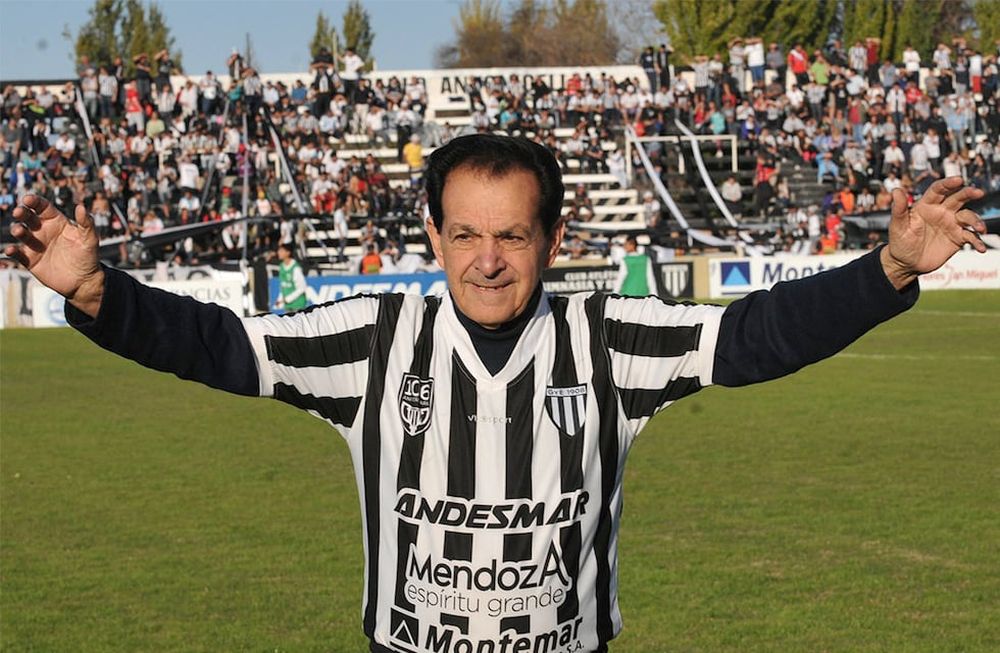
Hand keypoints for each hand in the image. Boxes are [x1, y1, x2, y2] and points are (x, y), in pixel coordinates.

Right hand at [5, 194, 103, 316]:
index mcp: (57, 222)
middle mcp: (43, 230)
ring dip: (17, 230)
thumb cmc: (88, 257)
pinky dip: (12, 251)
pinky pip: (18, 253)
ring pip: (21, 233)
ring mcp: (35, 245)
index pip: (43, 207)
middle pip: (28, 217)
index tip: (28, 199)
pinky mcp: (30, 260)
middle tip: (19, 212)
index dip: (34, 201)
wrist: (83, 281)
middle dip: (22, 212)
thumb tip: (81, 207)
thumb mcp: (90, 239)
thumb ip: (86, 223)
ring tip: (19, 231)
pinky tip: (11, 250)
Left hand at [880, 177, 986, 289]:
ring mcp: (951, 224)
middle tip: (977, 192)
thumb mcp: (898, 226)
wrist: (906, 263)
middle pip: (958, 198)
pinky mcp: (958, 238)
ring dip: (976, 220)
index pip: (938, 190)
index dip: (948, 183)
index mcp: (926, 205)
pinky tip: (980, 247)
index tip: (958, 179)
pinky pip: (971, 236)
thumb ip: (899, 209)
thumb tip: (896, 190)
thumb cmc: (900, 242)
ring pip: (968, 216)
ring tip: (979, 228)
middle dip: (968, 193)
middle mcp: (941, 212)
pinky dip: (978, 241)